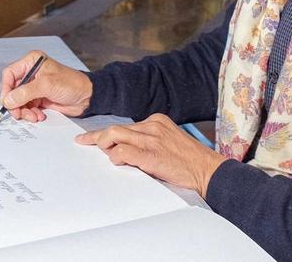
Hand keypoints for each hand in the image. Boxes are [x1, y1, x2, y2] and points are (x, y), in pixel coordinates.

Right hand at [0, 50, 92, 121]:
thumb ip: (25, 92)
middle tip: (19, 114)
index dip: (6, 89)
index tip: (7, 102)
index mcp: (31, 62)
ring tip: (34, 116)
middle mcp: (31, 73)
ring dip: (24, 111)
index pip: (9, 74)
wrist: (87, 97)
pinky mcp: (39, 97)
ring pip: (18, 101)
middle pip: (12, 90)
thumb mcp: (47, 85)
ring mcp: (34, 86)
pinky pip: (27, 107)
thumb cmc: (72, 84)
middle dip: (15, 103)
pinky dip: (30, 113)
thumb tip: (8, 100)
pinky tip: (39, 115)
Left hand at [76, 113, 226, 197]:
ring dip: (102, 144)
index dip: (108, 132)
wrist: (208, 170)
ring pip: (115, 135)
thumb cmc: (189, 161)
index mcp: (156, 121)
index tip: (94, 137)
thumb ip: (148, 141)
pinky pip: (123, 151)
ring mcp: (151, 139)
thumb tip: (124, 150)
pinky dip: (115, 157)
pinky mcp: (150, 154)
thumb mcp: (168, 143)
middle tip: (83, 141)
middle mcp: (152, 126)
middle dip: (97, 136)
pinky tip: (116, 162)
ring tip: (97, 152)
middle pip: (116, 128)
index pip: (125, 125)